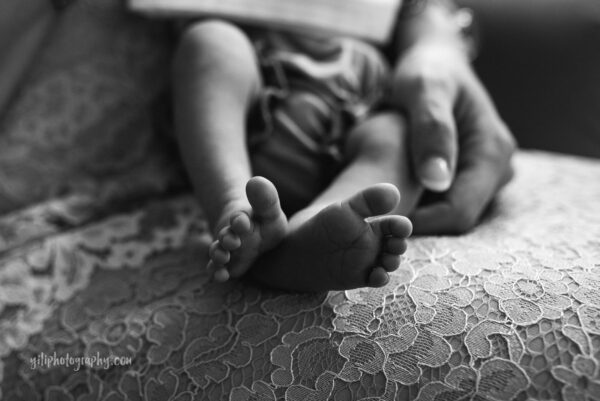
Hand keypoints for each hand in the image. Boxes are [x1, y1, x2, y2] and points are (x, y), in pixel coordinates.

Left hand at [391, 40, 515, 233]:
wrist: (435, 61)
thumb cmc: (428, 69)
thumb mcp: (424, 88)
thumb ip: (431, 128)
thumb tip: (437, 181)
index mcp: (494, 152)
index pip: (459, 212)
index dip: (421, 223)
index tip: (381, 218)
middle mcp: (498, 170)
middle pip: (455, 218)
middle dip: (417, 219)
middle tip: (375, 210)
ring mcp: (486, 175)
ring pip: (448, 213)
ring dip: (417, 211)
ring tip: (383, 198)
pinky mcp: (470, 176)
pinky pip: (444, 202)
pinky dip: (420, 201)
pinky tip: (395, 189)